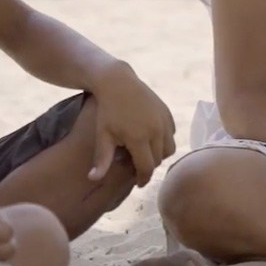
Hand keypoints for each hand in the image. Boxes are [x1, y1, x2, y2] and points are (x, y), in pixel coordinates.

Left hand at [88, 62, 176, 185]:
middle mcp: (156, 130)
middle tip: (137, 165)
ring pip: (169, 148)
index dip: (143, 179)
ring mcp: (164, 120)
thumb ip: (102, 159)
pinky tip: (151, 137)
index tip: (138, 183)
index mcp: (139, 138)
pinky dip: (164, 140)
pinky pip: (172, 134)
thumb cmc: (107, 111)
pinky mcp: (167, 112)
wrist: (118, 82)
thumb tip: (93, 180)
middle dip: (149, 166)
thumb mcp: (103, 135)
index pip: (147, 168)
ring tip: (146, 152)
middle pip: (159, 160)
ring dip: (159, 154)